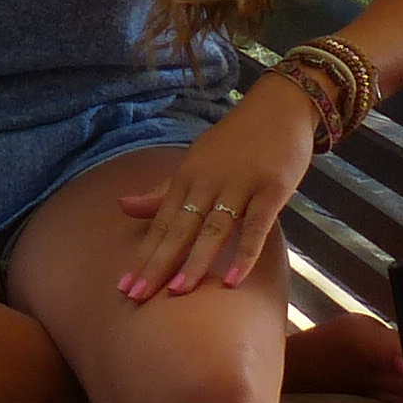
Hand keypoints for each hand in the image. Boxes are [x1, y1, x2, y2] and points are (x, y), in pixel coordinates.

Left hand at [113, 77, 319, 301]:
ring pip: (214, 228)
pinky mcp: (272, 188)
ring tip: (177, 292)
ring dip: (195, 261)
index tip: (124, 287)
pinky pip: (256, 226)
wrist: (280, 106)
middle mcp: (208, 182)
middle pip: (180, 229)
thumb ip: (163, 191)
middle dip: (158, 264)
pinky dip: (244, 253)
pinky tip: (232, 280)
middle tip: (137, 296)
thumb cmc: (237, 141)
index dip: (144, 256)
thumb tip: (122, 206)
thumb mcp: (196, 162)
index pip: (162, 224)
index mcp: (188, 177)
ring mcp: (241, 185)